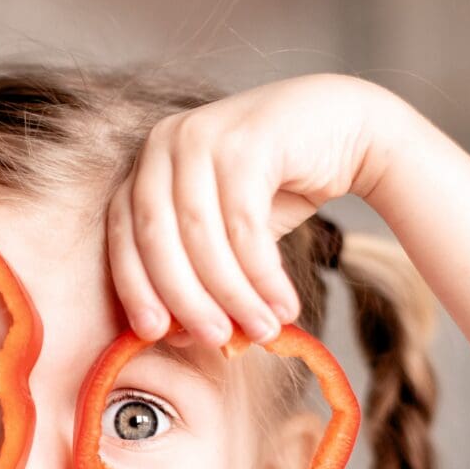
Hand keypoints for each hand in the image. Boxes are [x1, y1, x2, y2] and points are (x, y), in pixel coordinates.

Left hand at [105, 73, 392, 348]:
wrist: (347, 128)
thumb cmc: (274, 190)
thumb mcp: (223, 239)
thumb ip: (194, 280)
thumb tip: (175, 339)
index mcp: (145, 167)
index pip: (122, 236)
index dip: (134, 289)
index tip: (152, 335)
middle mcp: (164, 144)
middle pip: (158, 239)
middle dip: (186, 299)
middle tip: (217, 341)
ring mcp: (204, 135)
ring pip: (203, 237)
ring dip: (233, 295)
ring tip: (262, 330)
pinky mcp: (248, 141)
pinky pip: (245, 226)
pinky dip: (263, 275)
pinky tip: (284, 305)